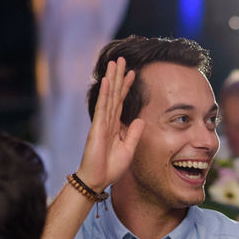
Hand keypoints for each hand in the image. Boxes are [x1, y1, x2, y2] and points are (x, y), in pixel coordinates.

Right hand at [76, 57, 144, 190]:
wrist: (98, 179)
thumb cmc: (110, 167)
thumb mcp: (129, 149)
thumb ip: (134, 134)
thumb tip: (141, 120)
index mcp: (115, 126)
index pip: (122, 102)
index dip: (126, 87)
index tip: (133, 73)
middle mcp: (107, 121)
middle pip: (114, 94)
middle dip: (118, 76)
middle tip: (121, 59)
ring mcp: (101, 123)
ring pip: (108, 96)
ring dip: (112, 79)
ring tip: (115, 63)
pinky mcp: (97, 128)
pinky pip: (103, 107)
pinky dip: (106, 94)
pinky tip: (108, 81)